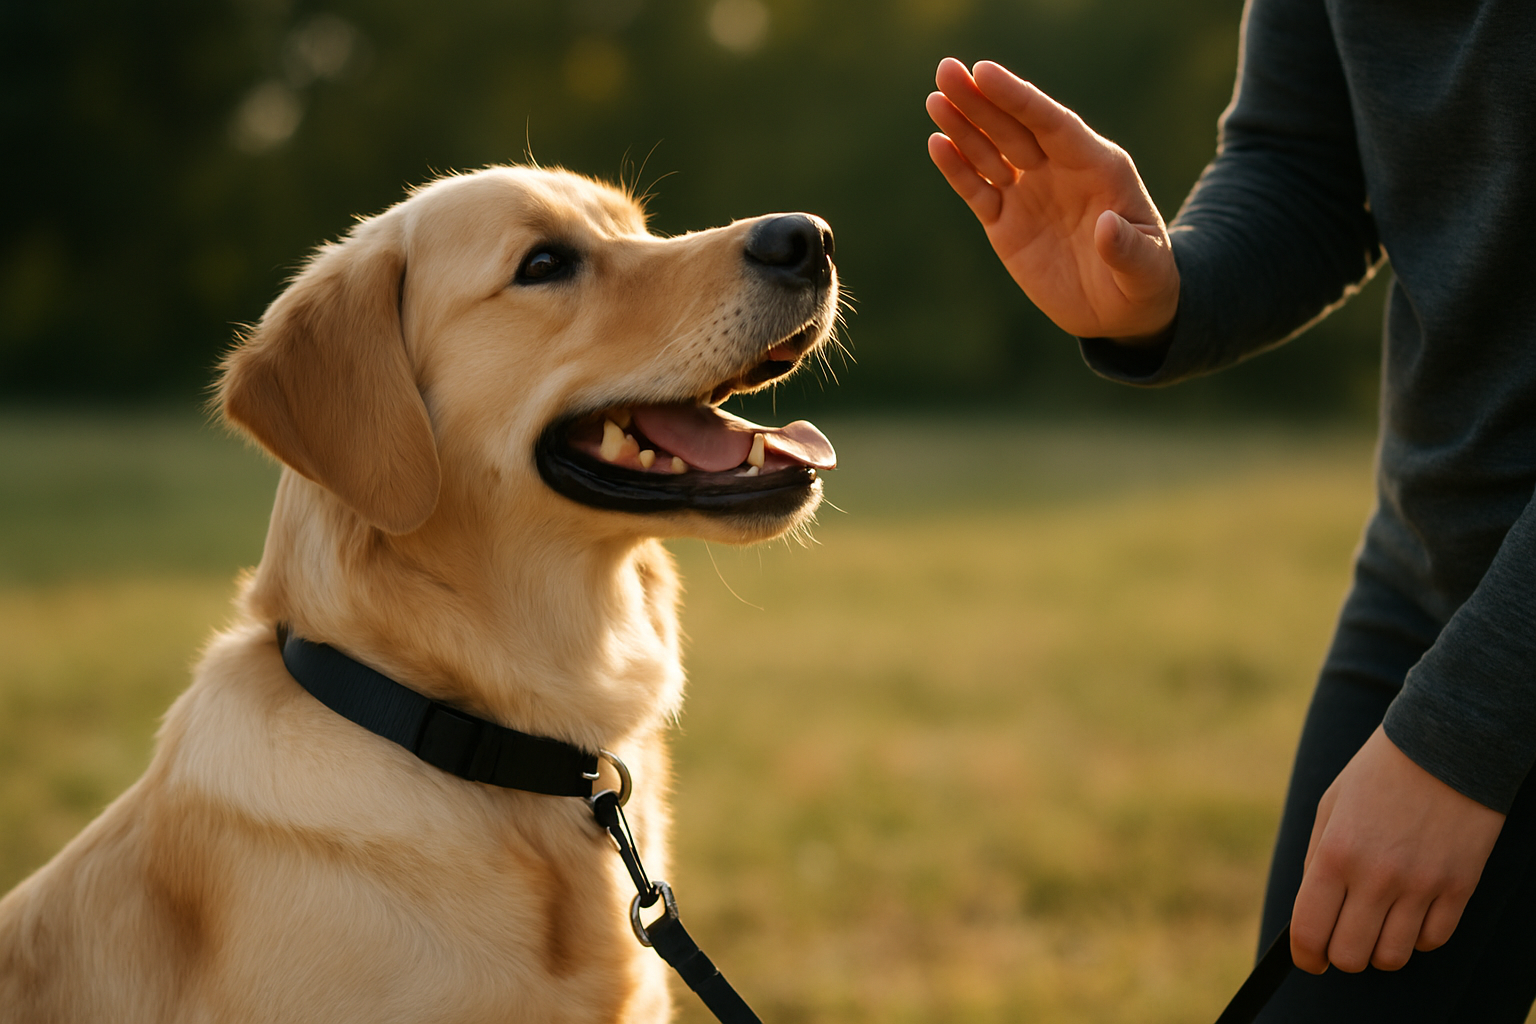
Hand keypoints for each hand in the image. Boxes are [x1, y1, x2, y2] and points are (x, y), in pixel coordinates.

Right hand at [925, 58, 1178, 340]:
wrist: (1120, 312)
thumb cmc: (1144, 282)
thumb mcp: (1146, 269)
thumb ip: (1128, 248)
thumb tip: (1107, 227)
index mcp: (1098, 167)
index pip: (1052, 124)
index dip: (1018, 98)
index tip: (985, 73)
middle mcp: (1059, 171)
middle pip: (1014, 127)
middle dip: (981, 100)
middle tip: (947, 70)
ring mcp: (1029, 194)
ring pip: (990, 152)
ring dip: (962, 125)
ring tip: (935, 98)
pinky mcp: (1006, 222)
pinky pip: (977, 189)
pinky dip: (957, 168)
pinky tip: (938, 143)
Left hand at [1292, 725, 1504, 973]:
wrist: (1445, 747)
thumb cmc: (1378, 774)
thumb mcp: (1331, 806)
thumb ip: (1317, 860)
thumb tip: (1312, 911)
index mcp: (1335, 853)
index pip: (1310, 931)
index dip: (1306, 955)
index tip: (1310, 958)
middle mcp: (1376, 876)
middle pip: (1351, 956)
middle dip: (1340, 955)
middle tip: (1342, 938)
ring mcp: (1421, 885)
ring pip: (1392, 957)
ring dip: (1379, 949)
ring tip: (1377, 925)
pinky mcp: (1459, 888)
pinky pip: (1433, 941)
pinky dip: (1418, 937)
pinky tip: (1411, 913)